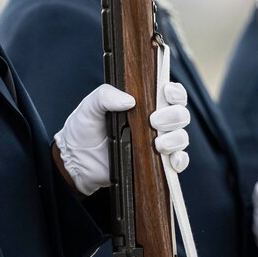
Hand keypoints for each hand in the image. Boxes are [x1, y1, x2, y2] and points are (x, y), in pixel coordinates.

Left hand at [56, 82, 191, 194]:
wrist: (76, 160)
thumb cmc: (84, 129)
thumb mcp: (90, 106)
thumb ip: (106, 95)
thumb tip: (130, 100)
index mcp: (143, 104)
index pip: (170, 94)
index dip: (176, 92)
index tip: (167, 93)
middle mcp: (155, 122)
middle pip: (180, 115)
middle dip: (173, 116)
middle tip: (154, 121)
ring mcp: (157, 143)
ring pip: (181, 137)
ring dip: (175, 139)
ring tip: (158, 143)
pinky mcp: (155, 163)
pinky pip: (178, 162)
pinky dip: (180, 160)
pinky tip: (172, 159)